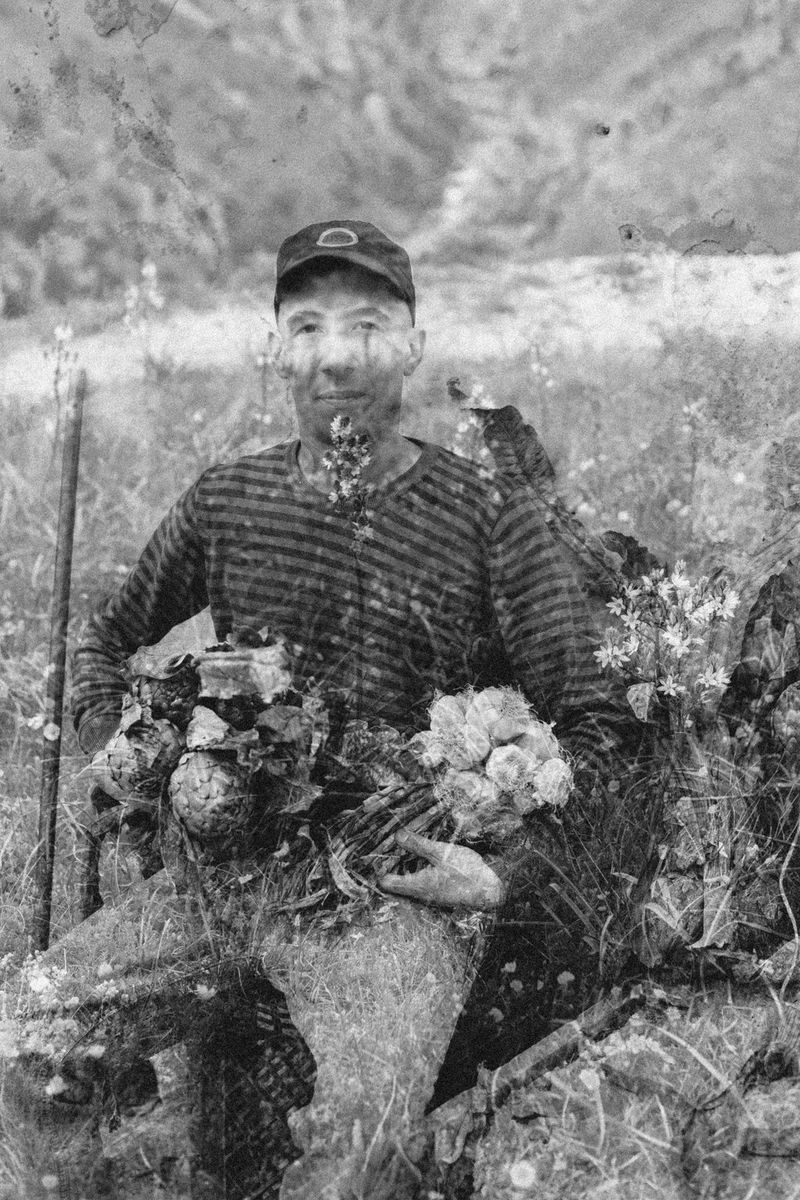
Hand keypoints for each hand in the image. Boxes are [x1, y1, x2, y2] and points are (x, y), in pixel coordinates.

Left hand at [377, 830, 505, 909]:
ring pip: (409, 881)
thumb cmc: (467, 873)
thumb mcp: (442, 853)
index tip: (374, 852)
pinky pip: (421, 881)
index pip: (385, 882)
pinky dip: (418, 869)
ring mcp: (430, 895)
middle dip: (390, 864)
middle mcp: (420, 894)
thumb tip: (397, 835)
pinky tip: (423, 856)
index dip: (377, 868)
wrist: (492, 891)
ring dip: (405, 866)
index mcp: (416, 886)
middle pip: (395, 882)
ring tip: (402, 847)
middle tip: (387, 845)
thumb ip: (419, 845)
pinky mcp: (440, 892)